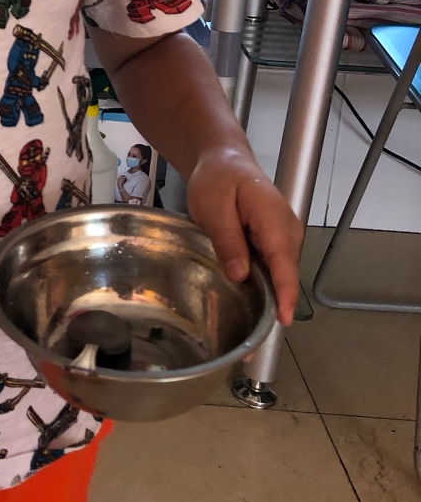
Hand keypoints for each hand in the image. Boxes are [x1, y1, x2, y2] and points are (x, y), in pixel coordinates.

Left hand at [185, 148, 302, 325]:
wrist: (225, 159)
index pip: (284, 264)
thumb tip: (240, 275)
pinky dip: (264, 285)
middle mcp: (288, 232)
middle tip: (251, 342)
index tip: (283, 322)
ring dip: (268, 299)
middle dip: (274, 306)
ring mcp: (285, 237)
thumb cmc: (217, 178)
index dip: (285, 295)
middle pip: (285, 276)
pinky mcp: (277, 242)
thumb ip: (228, 239)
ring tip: (248, 332)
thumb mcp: (213, 205)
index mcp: (274, 220)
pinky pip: (273, 269)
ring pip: (279, 275)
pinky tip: (248, 304)